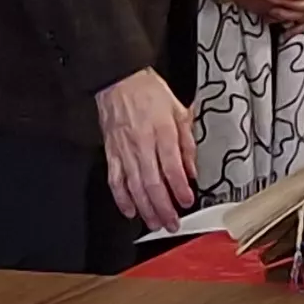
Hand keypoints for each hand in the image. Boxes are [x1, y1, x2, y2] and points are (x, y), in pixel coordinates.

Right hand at [96, 69, 198, 232]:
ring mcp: (124, 150)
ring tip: (155, 223)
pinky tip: (129, 210)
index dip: (180, 188)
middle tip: (172, 223)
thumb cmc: (148, 92)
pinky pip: (115, 180)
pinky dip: (121, 198)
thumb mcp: (178, 110)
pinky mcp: (111, 153)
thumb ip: (187, 141)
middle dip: (164, 207)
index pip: (172, 167)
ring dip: (145, 209)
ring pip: (134, 186)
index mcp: (162, 131)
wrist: (118, 79)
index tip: (188, 201)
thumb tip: (192, 168)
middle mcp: (142, 143)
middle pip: (152, 183)